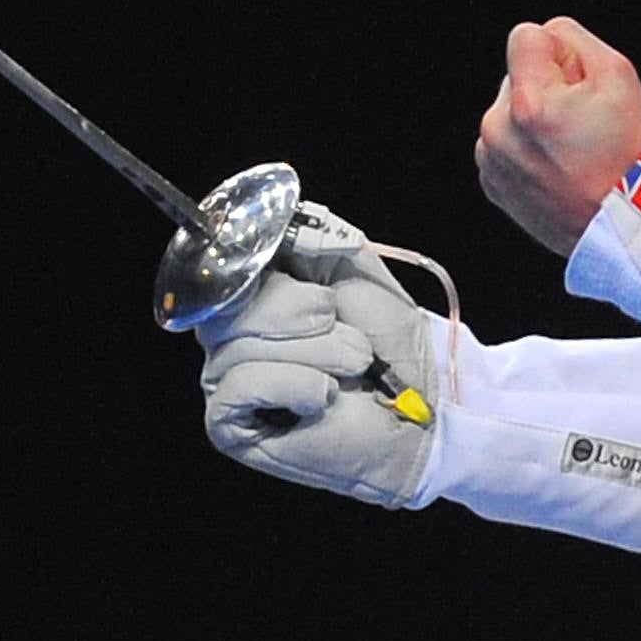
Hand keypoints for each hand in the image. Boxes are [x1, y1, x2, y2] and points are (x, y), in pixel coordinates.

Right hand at [197, 205, 441, 509]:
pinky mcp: (227, 424)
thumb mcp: (355, 271)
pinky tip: (323, 397)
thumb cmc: (388, 346)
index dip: (253, 259)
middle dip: (298, 314)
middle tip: (347, 333)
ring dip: (314, 354)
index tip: (296, 270)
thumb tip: (274, 216)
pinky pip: (239, 385)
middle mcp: (230, 334)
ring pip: (239, 345)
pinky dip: (294, 385)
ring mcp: (225, 378)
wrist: (416, 408)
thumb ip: (314, 236)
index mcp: (255, 293)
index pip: (224, 262)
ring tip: (351, 368)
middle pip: (228, 303)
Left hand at [475, 16, 640, 253]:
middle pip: (517, 76)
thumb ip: (574, 38)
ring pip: (510, 111)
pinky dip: (528, 151)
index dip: (559, 53)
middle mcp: (500, 132)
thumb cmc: (631, 159)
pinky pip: (506, 145)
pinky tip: (561, 168)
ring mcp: (493, 162)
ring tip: (575, 150)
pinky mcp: (494, 184)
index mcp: (529, 104)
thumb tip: (549, 38)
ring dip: (535, 121)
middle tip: (586, 124)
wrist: (628, 226)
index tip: (579, 82)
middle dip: (547, 89)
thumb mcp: (619, 75)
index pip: (525, 37)